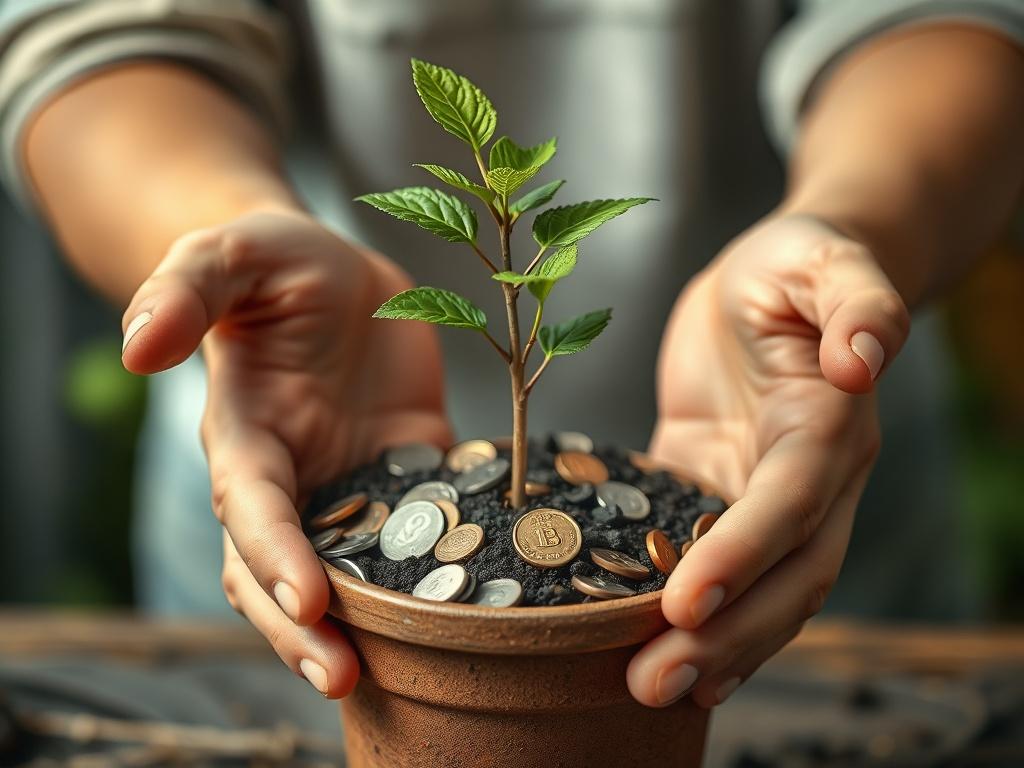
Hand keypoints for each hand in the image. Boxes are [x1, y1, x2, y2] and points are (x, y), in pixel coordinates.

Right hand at [121, 208, 450, 696]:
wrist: (339, 274)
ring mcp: (357, 482)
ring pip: (352, 573)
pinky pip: (430, 528)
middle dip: (304, 632)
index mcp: (246, 440)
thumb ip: (184, 292)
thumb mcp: (230, 255)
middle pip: (284, 575)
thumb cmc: (272, 264)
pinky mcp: (413, 469)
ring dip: (370, 624)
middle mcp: (297, 480)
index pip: (252, 513)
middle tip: (342, 677)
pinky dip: (446, 563)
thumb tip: (137, 350)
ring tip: (407, 669)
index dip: (275, 558)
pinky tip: (479, 598)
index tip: (308, 601)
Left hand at [626, 213, 909, 707]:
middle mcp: (806, 479)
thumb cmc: (795, 264)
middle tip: (655, 682)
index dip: (743, 555)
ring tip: (647, 689)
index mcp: (828, 427)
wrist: (774, 282)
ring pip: (752, 591)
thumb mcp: (820, 260)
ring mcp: (759, 494)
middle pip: (783, 578)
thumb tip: (865, 360)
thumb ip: (857, 302)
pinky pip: (700, 560)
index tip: (686, 602)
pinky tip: (639, 645)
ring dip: (709, 646)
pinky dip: (685, 610)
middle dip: (727, 636)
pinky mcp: (711, 488)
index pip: (789, 506)